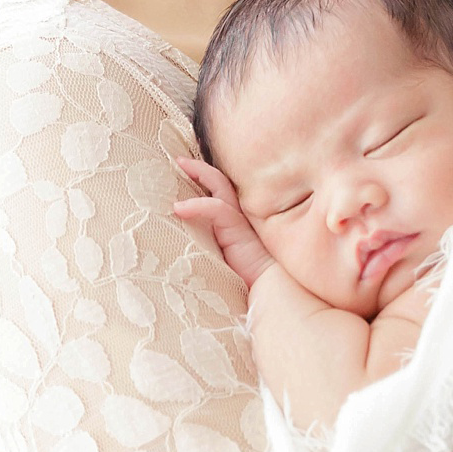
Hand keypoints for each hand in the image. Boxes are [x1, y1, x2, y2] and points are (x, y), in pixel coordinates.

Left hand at [174, 157, 275, 288]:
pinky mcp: (237, 229)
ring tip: (179, 165)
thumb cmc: (252, 281)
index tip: (186, 171)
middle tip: (180, 159)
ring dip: (200, 174)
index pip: (223, 193)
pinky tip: (179, 209)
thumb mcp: (229, 260)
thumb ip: (216, 249)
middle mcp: (242, 216)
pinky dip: (196, 206)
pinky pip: (215, 209)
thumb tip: (186, 251)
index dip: (206, 179)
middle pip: (221, 183)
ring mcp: (241, 220)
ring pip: (220, 187)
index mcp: (239, 222)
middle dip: (201, 169)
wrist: (273, 291)